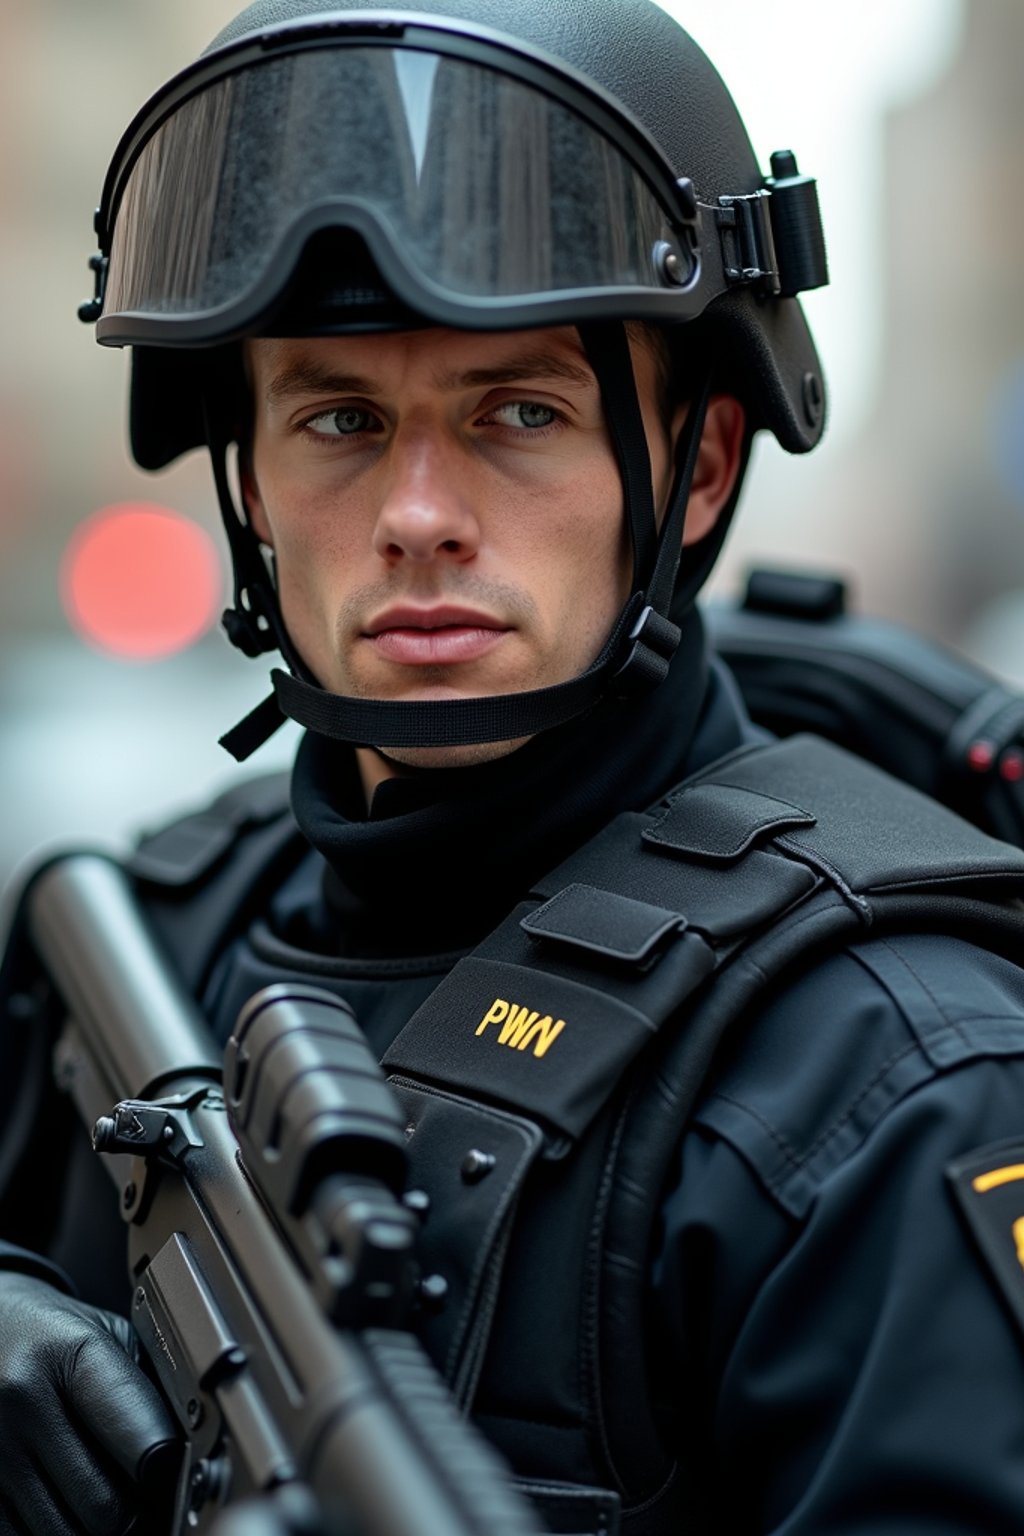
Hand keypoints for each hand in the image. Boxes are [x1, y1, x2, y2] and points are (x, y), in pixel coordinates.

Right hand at [0, 1270, 178, 1534]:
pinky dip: (56, 1529)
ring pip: (65, 1534)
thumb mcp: (107, 1337)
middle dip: (134, 1511)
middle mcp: (24, 1401)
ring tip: (104, 1493)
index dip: (168, 1470)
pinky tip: (65, 1500)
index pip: (140, 1440)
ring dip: (95, 1528)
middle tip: (145, 1495)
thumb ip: (145, 1390)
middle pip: (103, 1506)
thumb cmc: (54, 1335)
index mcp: (71, 1354)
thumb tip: (187, 1457)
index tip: (179, 1473)